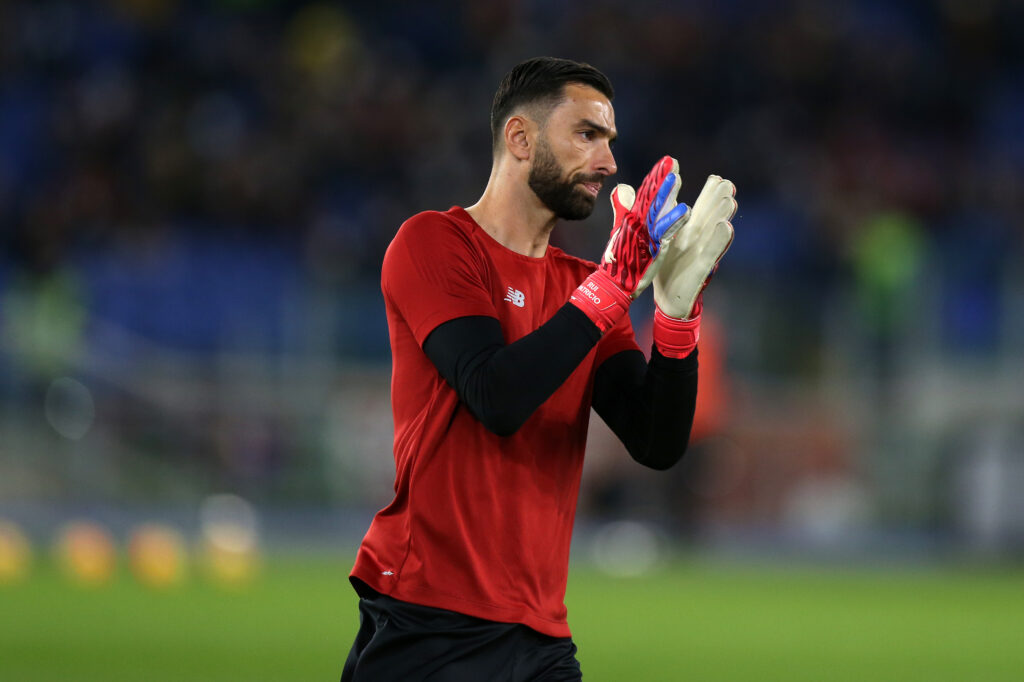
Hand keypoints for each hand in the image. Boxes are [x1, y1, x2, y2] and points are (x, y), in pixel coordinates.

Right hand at [570, 156, 689, 331]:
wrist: (613, 284)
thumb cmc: (618, 257)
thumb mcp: (620, 229)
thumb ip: (622, 207)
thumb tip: (622, 187)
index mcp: (632, 219)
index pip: (644, 194)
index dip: (655, 177)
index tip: (666, 161)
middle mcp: (636, 224)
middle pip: (649, 198)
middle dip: (659, 178)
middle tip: (670, 161)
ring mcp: (643, 236)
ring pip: (656, 211)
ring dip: (665, 194)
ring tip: (676, 178)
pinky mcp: (650, 249)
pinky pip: (664, 233)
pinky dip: (673, 221)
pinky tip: (685, 210)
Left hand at [654, 174, 735, 319]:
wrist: (666, 297)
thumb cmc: (664, 266)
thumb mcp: (655, 238)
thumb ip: (645, 214)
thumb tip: (626, 189)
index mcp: (687, 230)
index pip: (699, 207)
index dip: (707, 192)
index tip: (716, 177)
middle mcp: (697, 238)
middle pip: (710, 215)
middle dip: (718, 199)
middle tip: (725, 182)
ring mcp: (700, 252)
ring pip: (714, 230)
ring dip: (721, 215)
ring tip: (729, 199)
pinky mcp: (701, 268)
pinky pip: (711, 253)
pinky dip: (719, 240)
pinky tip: (726, 226)